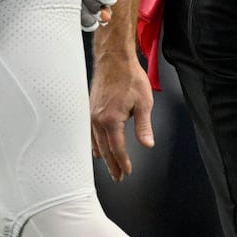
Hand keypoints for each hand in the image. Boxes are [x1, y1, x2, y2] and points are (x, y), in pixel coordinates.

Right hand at [89, 51, 155, 181]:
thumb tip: (147, 144)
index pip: (117, 148)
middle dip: (112, 164)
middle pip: (105, 149)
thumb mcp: (144, 102)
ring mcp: (91, 114)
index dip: (123, 162)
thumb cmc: (130, 77)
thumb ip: (144, 126)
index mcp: (111, 120)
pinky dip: (94, 143)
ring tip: (108, 165)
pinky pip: (90, 132)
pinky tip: (96, 146)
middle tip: (117, 176)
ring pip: (95, 142)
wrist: (114, 59)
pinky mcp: (89, 108)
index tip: (127, 172)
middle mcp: (98, 119)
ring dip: (103, 155)